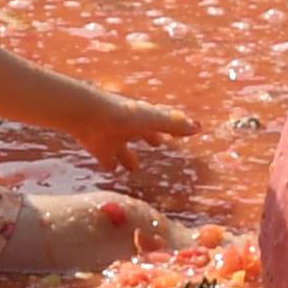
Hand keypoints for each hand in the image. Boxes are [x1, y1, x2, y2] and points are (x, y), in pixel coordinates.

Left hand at [72, 93, 194, 165]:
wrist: (89, 115)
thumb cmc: (124, 116)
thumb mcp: (153, 120)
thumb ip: (174, 125)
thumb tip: (199, 127)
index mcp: (143, 116)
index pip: (160, 119)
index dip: (171, 125)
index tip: (180, 130)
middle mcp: (128, 126)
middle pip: (141, 132)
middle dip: (149, 137)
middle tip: (157, 143)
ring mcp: (113, 137)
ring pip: (123, 149)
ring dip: (129, 157)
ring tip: (134, 168)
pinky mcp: (99, 148)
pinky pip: (107, 159)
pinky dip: (111, 164)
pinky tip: (113, 171)